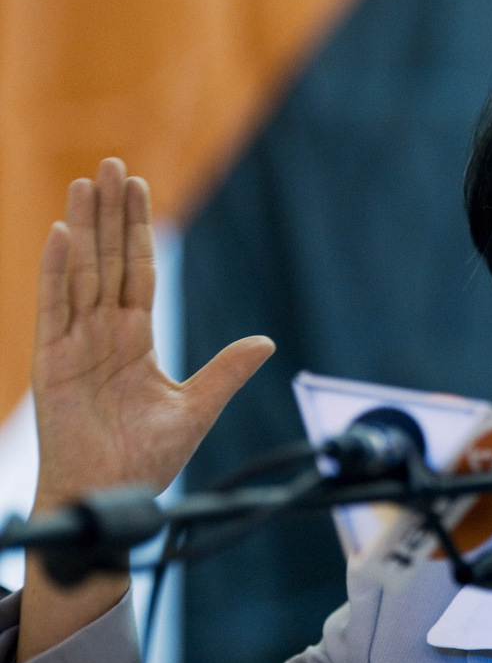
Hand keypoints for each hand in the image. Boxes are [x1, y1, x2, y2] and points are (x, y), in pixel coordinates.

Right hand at [20, 159, 272, 661]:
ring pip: (82, 273)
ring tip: (86, 184)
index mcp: (135, 340)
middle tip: (114, 165)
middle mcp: (104, 334)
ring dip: (84, 228)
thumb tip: (266, 342)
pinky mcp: (54, 363)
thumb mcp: (196, 408)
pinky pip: (55, 309)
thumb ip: (226, 371)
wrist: (112, 497)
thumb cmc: (146, 461)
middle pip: (109, 260)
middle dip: (112, 213)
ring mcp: (76, 345)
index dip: (140, 230)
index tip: (140, 188)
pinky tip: (62, 236)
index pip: (139, 272)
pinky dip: (58, 272)